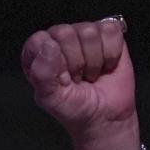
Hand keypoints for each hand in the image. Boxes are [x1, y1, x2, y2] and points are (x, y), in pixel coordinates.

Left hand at [21, 19, 137, 149]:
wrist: (106, 118)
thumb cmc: (76, 109)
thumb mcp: (51, 99)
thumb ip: (42, 74)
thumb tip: (49, 46)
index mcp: (38, 52)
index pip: (40, 40)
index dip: (53, 61)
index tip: (61, 79)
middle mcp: (59, 39)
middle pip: (66, 32)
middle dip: (76, 62)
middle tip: (77, 78)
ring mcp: (84, 34)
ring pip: (90, 32)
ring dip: (94, 61)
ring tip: (90, 74)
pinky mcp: (108, 34)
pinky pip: (111, 31)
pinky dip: (112, 54)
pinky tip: (106, 65)